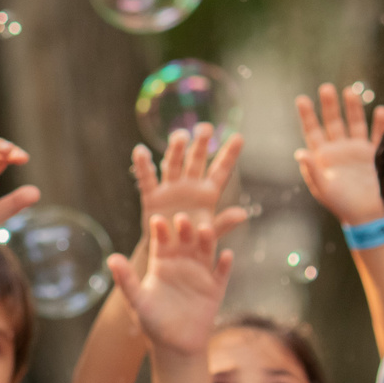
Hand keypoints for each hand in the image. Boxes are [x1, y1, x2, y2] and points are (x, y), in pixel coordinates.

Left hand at [110, 213, 230, 357]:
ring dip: (207, 240)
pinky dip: (225, 264)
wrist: (173, 345)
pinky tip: (227, 255)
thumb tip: (111, 258)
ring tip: (205, 229)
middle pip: (185, 241)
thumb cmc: (151, 322)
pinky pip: (222, 273)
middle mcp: (182, 263)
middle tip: (182, 218)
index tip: (156, 220)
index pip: (161, 242)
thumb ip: (126, 280)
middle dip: (185, 229)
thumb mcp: (137, 300)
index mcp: (161, 263)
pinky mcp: (215, 288)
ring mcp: (200, 274)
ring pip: (206, 251)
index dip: (160, 231)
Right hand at [133, 124, 247, 244]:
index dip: (229, 154)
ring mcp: (170, 188)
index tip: (239, 137)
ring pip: (173, 164)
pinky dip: (143, 165)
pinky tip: (140, 151)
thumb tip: (243, 214)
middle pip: (195, 160)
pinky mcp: (152, 196)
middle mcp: (189, 185)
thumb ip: (224, 223)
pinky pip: (147, 179)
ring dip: (175, 150)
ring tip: (179, 136)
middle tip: (205, 129)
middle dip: (200, 144)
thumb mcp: (210, 234)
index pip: (220, 170)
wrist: (169, 253)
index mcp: (207, 193)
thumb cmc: (193, 241)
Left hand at [293, 84, 383, 227]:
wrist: (370, 216)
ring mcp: (358, 150)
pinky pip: (379, 134)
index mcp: (323, 157)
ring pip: (356, 123)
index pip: (313, 132)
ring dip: (354, 108)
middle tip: (326, 88)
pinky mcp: (377, 154)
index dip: (308, 116)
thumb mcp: (324, 189)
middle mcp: (340, 150)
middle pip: (334, 122)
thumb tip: (300, 153)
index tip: (302, 99)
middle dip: (330, 106)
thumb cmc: (343, 205)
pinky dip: (380, 123)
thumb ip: (312, 171)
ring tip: (350, 92)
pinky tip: (380, 111)